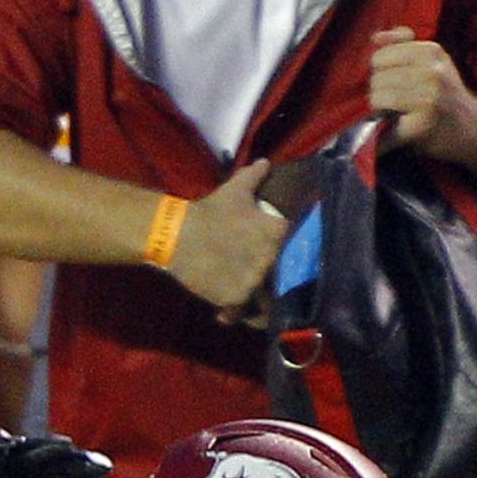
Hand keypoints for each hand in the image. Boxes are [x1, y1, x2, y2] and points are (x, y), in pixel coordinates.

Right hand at [0, 426, 134, 477]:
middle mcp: (48, 474)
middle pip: (74, 471)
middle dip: (89, 469)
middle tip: (106, 469)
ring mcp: (26, 462)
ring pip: (49, 455)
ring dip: (64, 455)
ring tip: (77, 452)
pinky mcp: (0, 453)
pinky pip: (14, 449)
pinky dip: (23, 449)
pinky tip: (35, 446)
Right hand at [162, 162, 288, 313]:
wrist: (176, 235)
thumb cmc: (209, 211)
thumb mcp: (234, 189)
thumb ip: (255, 176)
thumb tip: (266, 163)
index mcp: (279, 233)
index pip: (300, 249)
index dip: (295, 257)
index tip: (289, 261)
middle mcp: (272, 259)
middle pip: (286, 278)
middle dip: (278, 282)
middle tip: (267, 283)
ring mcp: (255, 281)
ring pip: (268, 300)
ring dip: (261, 303)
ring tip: (253, 304)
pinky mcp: (236, 297)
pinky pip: (243, 313)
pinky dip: (236, 314)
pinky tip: (229, 313)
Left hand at [371, 26, 476, 159]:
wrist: (469, 126)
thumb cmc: (443, 91)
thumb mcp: (430, 60)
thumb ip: (401, 44)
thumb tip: (375, 37)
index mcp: (431, 52)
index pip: (380, 57)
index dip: (382, 70)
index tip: (397, 78)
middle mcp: (432, 71)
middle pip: (377, 77)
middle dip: (381, 89)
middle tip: (400, 98)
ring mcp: (429, 96)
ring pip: (377, 96)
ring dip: (381, 106)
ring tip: (400, 109)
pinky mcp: (422, 121)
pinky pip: (384, 115)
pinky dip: (383, 120)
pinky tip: (399, 121)